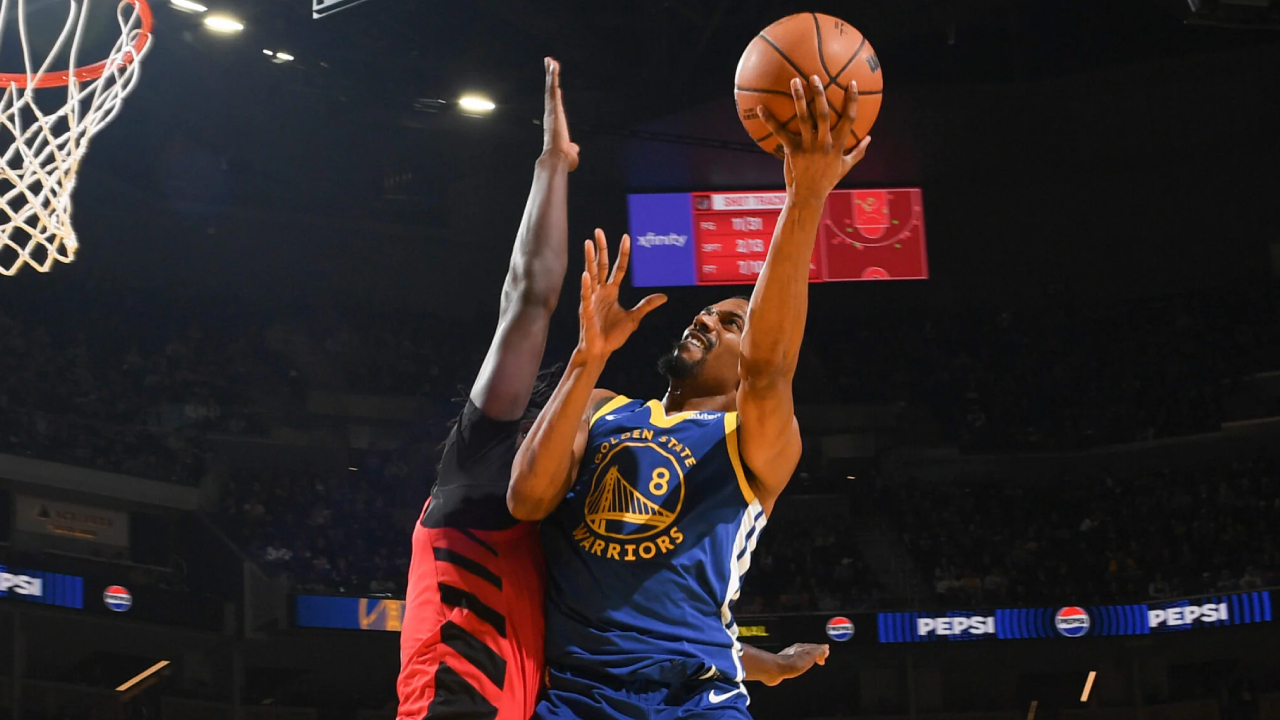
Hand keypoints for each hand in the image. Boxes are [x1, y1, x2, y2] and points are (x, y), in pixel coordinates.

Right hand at [542, 58, 578, 170]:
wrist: (556, 159)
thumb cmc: (563, 159)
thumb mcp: (570, 152)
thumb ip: (572, 148)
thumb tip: (574, 148)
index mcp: (556, 122)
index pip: (555, 103)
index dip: (554, 92)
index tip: (554, 82)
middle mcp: (552, 113)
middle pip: (551, 91)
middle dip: (551, 77)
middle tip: (549, 62)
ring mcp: (551, 110)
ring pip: (551, 87)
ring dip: (551, 73)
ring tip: (550, 59)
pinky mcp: (552, 107)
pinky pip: (552, 88)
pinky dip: (552, 76)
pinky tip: (552, 64)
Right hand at [577, 229, 665, 361]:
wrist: (600, 351)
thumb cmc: (613, 336)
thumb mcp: (634, 318)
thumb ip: (646, 305)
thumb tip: (664, 296)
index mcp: (611, 292)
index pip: (618, 268)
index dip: (623, 253)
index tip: (626, 237)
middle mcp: (601, 291)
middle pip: (601, 265)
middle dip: (601, 248)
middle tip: (598, 231)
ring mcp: (592, 299)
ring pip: (591, 275)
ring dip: (589, 259)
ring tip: (588, 243)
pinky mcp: (586, 310)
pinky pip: (586, 295)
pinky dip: (586, 285)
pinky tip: (585, 274)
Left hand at [758, 76, 869, 201]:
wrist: (808, 196)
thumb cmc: (827, 181)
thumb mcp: (846, 167)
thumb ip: (858, 152)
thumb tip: (870, 138)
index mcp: (838, 145)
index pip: (849, 119)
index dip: (851, 101)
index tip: (852, 83)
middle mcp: (824, 143)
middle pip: (823, 114)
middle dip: (820, 94)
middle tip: (814, 76)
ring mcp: (808, 147)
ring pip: (803, 119)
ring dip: (798, 99)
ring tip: (794, 81)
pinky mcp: (792, 151)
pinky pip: (780, 132)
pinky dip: (770, 120)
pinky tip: (761, 108)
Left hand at [763, 643, 828, 685]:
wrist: (775, 669)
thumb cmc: (791, 663)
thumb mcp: (810, 656)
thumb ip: (818, 652)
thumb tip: (825, 648)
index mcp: (802, 647)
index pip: (815, 647)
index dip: (821, 650)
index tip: (826, 651)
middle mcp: (794, 651)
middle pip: (807, 651)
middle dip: (814, 654)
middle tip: (821, 657)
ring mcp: (788, 657)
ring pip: (800, 657)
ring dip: (807, 659)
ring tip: (811, 662)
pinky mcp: (783, 665)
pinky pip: (794, 664)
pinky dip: (799, 665)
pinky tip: (798, 668)